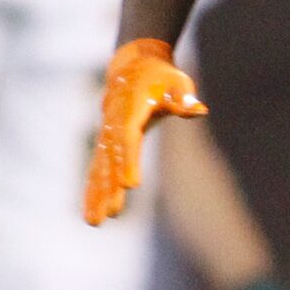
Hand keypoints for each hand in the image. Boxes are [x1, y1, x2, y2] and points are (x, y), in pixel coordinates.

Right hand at [84, 38, 207, 224]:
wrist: (132, 67)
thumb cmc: (160, 77)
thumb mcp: (176, 82)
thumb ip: (183, 98)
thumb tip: (198, 110)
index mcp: (130, 110)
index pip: (128, 138)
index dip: (129, 161)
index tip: (131, 184)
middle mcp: (113, 125)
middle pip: (111, 160)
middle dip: (111, 188)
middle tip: (114, 212)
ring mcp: (106, 136)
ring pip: (100, 170)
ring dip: (97, 196)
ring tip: (95, 222)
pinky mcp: (105, 146)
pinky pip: (96, 171)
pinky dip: (92, 192)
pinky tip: (90, 215)